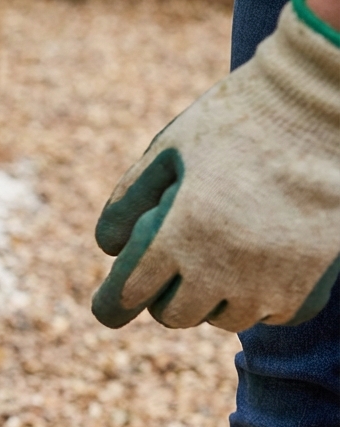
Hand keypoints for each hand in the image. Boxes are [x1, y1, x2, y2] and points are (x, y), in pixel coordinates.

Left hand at [93, 0, 339, 331]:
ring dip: (215, 295)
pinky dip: (261, 295)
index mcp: (179, 234)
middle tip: (177, 261)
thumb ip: (129, 201)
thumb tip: (110, 250)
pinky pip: (269, 314)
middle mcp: (221, 269)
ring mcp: (268, 285)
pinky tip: (264, 258)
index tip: (108, 309)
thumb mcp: (169, 149)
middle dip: (165, 293)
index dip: (110, 305)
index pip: (126, 296)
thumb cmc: (239, 121)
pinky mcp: (306, 290)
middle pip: (173, 315)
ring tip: (225, 250)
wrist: (326, 108)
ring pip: (223, 318)